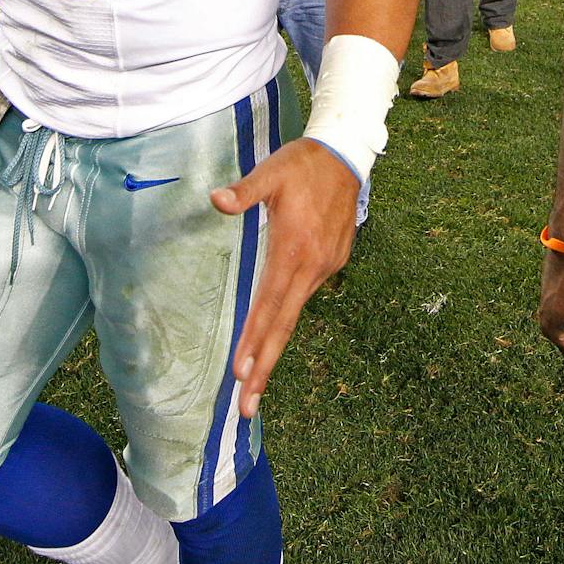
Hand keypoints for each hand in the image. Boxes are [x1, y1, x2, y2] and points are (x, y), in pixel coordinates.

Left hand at [211, 139, 358, 419]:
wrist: (347, 155)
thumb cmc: (302, 164)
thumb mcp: (271, 172)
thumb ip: (243, 191)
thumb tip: (217, 200)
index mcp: (293, 250)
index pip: (269, 306)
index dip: (254, 341)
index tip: (241, 375)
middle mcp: (312, 266)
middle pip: (284, 326)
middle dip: (264, 368)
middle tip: (248, 408)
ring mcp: (326, 266)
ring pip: (294, 313)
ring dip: (274, 345)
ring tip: (256, 377)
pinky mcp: (333, 261)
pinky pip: (305, 294)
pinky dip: (288, 317)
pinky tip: (276, 329)